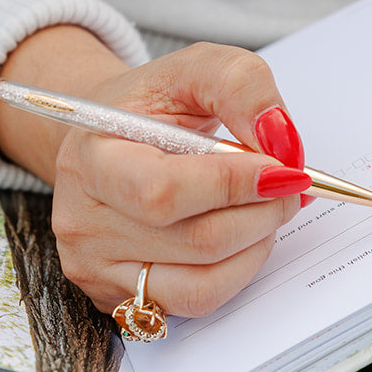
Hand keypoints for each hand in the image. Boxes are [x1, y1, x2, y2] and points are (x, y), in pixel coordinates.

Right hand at [0, 33, 310, 316]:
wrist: (107, 139)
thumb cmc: (150, 106)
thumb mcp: (194, 68)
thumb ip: (241, 85)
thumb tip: (280, 138)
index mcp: (91, 158)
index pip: (165, 192)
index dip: (235, 184)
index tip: (284, 167)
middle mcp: (83, 221)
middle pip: (197, 241)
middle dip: (262, 212)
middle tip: (288, 185)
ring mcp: (96, 267)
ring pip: (203, 283)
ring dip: (256, 245)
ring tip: (264, 208)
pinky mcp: (115, 297)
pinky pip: (196, 303)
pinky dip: (237, 272)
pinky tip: (242, 237)